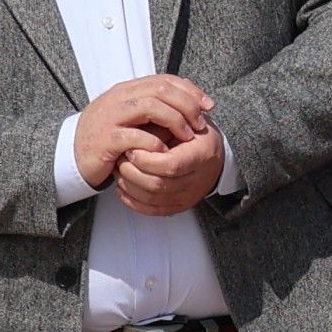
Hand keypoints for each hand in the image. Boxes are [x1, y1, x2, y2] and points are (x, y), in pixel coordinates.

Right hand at [76, 75, 210, 189]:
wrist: (73, 153)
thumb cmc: (109, 135)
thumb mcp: (133, 115)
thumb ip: (156, 105)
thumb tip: (191, 100)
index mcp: (128, 90)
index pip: (165, 80)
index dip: (191, 90)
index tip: (209, 105)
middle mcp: (119, 99)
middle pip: (161, 90)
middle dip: (187, 105)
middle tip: (200, 123)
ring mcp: (110, 117)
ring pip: (149, 107)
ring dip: (175, 121)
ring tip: (187, 136)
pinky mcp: (105, 139)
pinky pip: (133, 136)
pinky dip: (153, 142)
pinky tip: (164, 150)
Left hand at [111, 121, 226, 216]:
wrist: (212, 155)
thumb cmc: (194, 135)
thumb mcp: (182, 120)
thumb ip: (160, 126)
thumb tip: (133, 134)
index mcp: (202, 155)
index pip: (170, 165)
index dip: (145, 159)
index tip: (131, 148)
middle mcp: (198, 180)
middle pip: (157, 184)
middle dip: (131, 171)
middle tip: (120, 158)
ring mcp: (188, 196)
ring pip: (150, 199)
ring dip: (128, 184)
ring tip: (119, 169)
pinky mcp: (179, 206)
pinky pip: (151, 210)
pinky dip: (132, 200)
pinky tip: (123, 187)